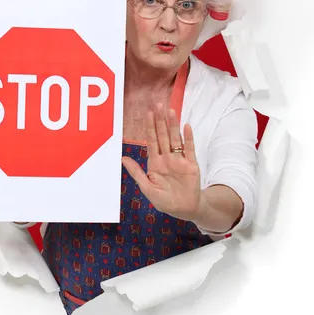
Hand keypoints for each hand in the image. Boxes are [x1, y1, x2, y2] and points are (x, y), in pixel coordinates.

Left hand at [122, 103, 201, 219]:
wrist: (184, 209)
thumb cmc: (165, 200)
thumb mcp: (147, 188)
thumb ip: (136, 172)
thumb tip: (122, 158)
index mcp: (155, 162)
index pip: (151, 141)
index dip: (149, 127)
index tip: (147, 113)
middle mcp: (167, 158)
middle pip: (163, 136)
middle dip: (160, 121)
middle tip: (158, 104)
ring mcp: (179, 160)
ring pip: (175, 139)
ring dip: (173, 125)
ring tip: (171, 111)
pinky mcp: (191, 164)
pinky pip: (189, 149)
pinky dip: (188, 138)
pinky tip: (186, 126)